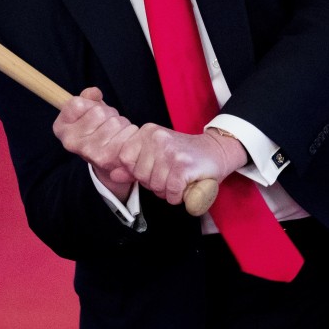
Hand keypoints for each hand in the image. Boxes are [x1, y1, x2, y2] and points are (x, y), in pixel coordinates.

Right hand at [53, 88, 138, 198]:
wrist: (109, 163)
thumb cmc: (97, 131)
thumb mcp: (89, 111)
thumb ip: (88, 97)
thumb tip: (95, 92)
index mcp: (61, 128)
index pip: (77, 103)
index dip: (89, 104)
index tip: (90, 113)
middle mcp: (70, 142)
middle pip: (99, 111)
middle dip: (108, 114)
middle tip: (107, 125)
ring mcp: (88, 151)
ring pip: (115, 122)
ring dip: (121, 124)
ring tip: (115, 134)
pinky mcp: (107, 158)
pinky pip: (126, 133)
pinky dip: (130, 132)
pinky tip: (123, 140)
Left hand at [113, 125, 247, 206]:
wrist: (216, 151)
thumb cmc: (183, 155)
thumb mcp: (155, 154)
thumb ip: (132, 164)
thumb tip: (113, 175)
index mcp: (147, 132)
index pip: (125, 159)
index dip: (138, 170)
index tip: (154, 167)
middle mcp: (157, 138)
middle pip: (140, 175)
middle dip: (153, 182)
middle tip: (169, 174)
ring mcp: (170, 152)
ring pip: (155, 186)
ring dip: (166, 191)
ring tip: (178, 179)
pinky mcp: (183, 166)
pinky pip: (170, 192)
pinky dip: (177, 196)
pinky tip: (184, 186)